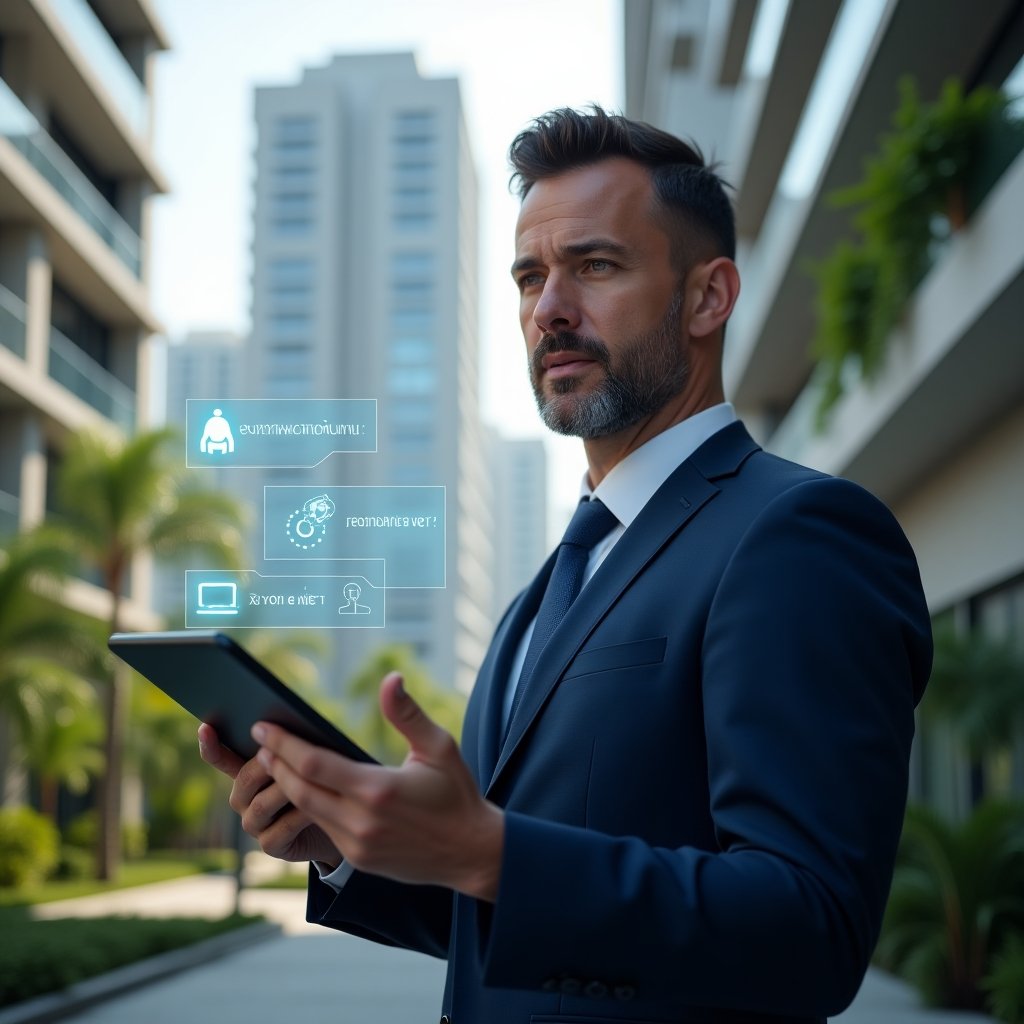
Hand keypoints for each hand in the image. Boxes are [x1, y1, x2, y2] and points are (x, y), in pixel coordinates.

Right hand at [198, 723, 340, 865]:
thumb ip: (290, 748)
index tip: (205, 728)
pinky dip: (298, 816)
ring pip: (261, 805)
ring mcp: (254, 823)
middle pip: (245, 779)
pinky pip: (281, 828)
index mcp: (247, 773)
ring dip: (283, 790)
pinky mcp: (271, 843)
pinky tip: (315, 808)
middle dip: (264, 763)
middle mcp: (244, 799)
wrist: (336, 820)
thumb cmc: (320, 783)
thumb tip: (285, 728)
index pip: (222, 758)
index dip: (211, 745)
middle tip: (279, 749)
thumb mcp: (305, 762)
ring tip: (305, 776)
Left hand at [252, 672, 504, 900]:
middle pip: (301, 789)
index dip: (284, 744)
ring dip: (288, 785)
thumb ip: (407, 714)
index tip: (263, 727)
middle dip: (276, 763)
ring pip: (308, 811)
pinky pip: (324, 828)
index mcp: (378, 789)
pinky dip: (309, 806)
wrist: (471, 852)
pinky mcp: (359, 859)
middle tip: (260, 741)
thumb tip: (390, 678)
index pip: (314, 764)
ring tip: (274, 761)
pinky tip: (303, 788)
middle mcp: (362, 821)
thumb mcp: (439, 746)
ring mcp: (357, 845)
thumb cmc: (456, 793)